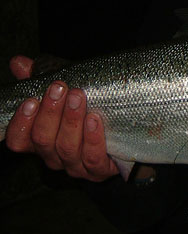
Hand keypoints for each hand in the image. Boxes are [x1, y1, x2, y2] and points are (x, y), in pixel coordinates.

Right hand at [5, 55, 118, 181]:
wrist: (123, 131)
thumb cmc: (87, 107)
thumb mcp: (65, 90)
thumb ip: (41, 77)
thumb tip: (19, 62)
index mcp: (39, 140)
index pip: (18, 139)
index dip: (21, 122)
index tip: (31, 100)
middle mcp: (53, 155)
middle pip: (43, 140)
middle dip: (50, 112)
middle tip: (60, 88)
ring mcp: (75, 165)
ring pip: (67, 148)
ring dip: (71, 121)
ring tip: (78, 97)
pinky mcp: (98, 170)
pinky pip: (93, 157)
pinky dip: (93, 139)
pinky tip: (94, 119)